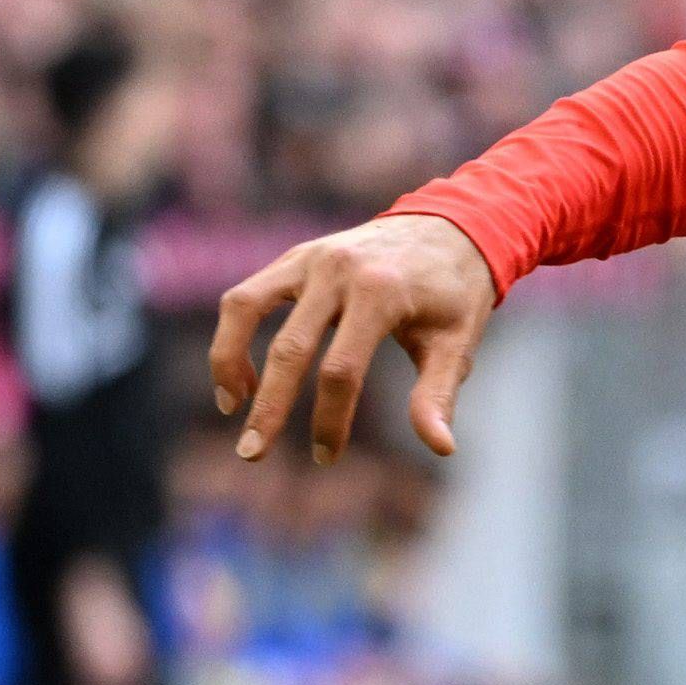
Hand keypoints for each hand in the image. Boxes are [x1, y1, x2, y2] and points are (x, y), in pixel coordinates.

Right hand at [207, 209, 498, 468]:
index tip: (325, 457)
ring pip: (245, 309)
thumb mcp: (457, 343)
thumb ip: (438, 394)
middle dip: (269, 407)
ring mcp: (310, 258)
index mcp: (381, 294)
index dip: (330, 418)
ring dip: (228, 362)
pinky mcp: (295, 257)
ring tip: (231, 409)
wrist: (449, 227)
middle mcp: (338, 271)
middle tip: (252, 454)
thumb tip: (441, 448)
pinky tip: (242, 377)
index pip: (342, 370)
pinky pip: (247, 295)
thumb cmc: (454, 294)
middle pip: (289, 347)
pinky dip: (233, 333)